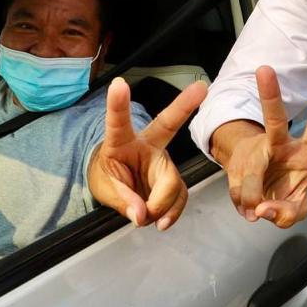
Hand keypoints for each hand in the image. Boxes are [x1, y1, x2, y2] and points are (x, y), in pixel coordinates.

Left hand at [90, 77, 206, 230]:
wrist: (118, 186)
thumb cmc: (108, 177)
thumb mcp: (104, 188)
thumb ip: (122, 199)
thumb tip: (142, 214)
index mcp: (120, 141)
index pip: (118, 122)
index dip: (118, 104)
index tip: (118, 84)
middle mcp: (147, 144)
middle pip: (167, 125)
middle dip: (184, 104)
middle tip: (202, 87)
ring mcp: (163, 161)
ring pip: (172, 181)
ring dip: (160, 205)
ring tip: (145, 218)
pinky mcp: (173, 178)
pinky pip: (180, 196)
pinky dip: (171, 213)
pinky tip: (162, 222)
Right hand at [224, 66, 306, 228]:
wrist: (254, 195)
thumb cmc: (284, 193)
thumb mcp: (296, 209)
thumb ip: (288, 213)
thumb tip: (262, 209)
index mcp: (304, 152)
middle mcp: (279, 146)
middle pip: (275, 120)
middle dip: (270, 95)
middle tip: (264, 69)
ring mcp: (255, 155)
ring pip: (250, 168)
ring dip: (249, 191)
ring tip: (254, 211)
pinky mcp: (236, 168)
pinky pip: (238, 191)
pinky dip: (243, 205)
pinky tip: (248, 207)